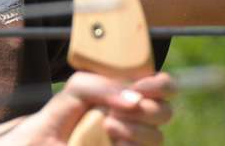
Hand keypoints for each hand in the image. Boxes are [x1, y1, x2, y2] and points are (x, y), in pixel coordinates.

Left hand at [0, 72, 175, 145]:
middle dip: (146, 109)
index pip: (164, 86)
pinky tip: (113, 142)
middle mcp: (135, 120)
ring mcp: (132, 143)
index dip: (161, 84)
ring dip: (135, 129)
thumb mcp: (78, 88)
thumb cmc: (58, 116)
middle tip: (117, 109)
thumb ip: (104, 85)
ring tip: (107, 126)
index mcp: (129, 96)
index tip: (141, 87)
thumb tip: (134, 100)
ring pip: (158, 138)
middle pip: (166, 112)